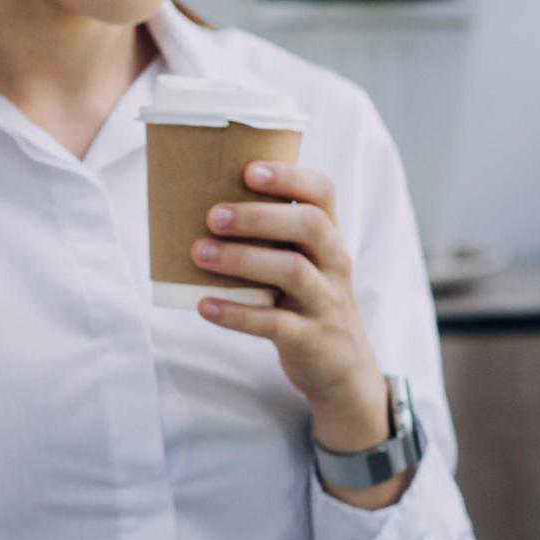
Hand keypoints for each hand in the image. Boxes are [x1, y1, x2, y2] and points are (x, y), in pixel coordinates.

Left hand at [193, 162, 407, 508]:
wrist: (343, 370)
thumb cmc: (307, 303)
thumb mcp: (304, 264)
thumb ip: (272, 238)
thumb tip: (197, 206)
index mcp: (329, 238)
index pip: (323, 193)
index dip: (289, 176)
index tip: (249, 170)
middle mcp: (334, 264)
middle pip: (309, 226)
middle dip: (259, 216)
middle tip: (212, 215)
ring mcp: (325, 302)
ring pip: (292, 271)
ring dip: (242, 259)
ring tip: (199, 253)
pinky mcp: (311, 339)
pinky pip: (275, 324)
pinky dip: (238, 314)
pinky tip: (204, 306)